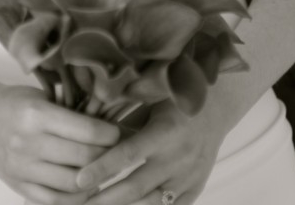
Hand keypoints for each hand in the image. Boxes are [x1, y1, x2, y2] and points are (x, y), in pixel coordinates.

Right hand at [0, 83, 120, 203]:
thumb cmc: (16, 102)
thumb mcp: (42, 96)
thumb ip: (70, 112)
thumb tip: (108, 124)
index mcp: (36, 114)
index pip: (86, 130)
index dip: (109, 133)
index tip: (118, 132)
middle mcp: (28, 143)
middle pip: (83, 159)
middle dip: (106, 156)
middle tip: (117, 151)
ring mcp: (22, 168)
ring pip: (72, 184)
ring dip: (94, 179)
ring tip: (103, 169)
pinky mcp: (19, 185)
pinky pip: (54, 200)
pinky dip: (75, 197)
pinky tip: (85, 186)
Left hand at [74, 100, 226, 204]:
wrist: (216, 108)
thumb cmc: (174, 100)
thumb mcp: (149, 101)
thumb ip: (124, 121)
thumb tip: (90, 133)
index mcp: (165, 130)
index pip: (129, 153)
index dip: (103, 168)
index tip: (80, 179)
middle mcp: (178, 157)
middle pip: (137, 186)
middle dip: (105, 199)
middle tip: (79, 204)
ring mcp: (188, 177)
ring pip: (151, 203)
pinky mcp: (194, 190)